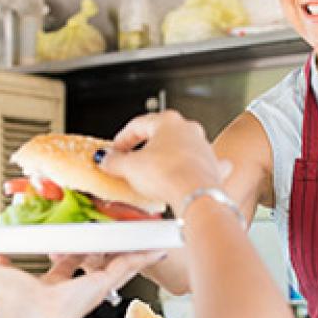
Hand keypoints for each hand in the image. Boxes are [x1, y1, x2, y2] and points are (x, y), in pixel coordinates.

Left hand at [0, 252, 158, 317]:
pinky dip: (142, 256)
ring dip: (133, 251)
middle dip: (112, 248)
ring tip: (146, 237)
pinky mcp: (102, 284)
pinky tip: (153, 247)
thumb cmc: (14, 307)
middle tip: (123, 234)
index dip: (79, 249)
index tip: (87, 237)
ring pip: (119, 265)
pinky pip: (127, 266)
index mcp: (55, 286)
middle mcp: (77, 289)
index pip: (73, 264)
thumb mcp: (0, 273)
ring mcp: (92, 288)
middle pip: (101, 264)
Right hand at [97, 110, 229, 213]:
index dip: (122, 139)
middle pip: (160, 135)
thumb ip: (114, 160)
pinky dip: (189, 170)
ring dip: (166, 159)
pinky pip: (198, 165)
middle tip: (131, 162)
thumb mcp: (130, 167)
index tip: (115, 151)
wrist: (196, 195)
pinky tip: (182, 177)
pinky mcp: (212, 166)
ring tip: (152, 174)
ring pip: (180, 149)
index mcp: (167, 121)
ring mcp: (203, 147)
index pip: (138, 124)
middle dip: (144, 148)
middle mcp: (188, 129)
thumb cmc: (169, 175)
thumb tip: (106, 158)